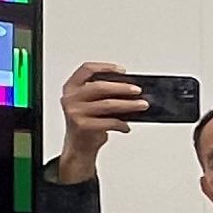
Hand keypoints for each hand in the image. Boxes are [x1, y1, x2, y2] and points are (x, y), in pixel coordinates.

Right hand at [56, 58, 146, 172]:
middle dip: (122, 88)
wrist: (78, 145)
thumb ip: (104, 93)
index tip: (122, 71)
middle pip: (100, 87)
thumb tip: (131, 88)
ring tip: (141, 105)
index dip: (105, 67)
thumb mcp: (91, 102)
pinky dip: (121, 124)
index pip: (87, 69)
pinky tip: (127, 126)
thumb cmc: (88, 121)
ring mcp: (75, 112)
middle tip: (138, 90)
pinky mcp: (83, 126)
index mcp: (71, 87)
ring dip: (129, 105)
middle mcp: (70, 98)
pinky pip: (108, 122)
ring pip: (108, 104)